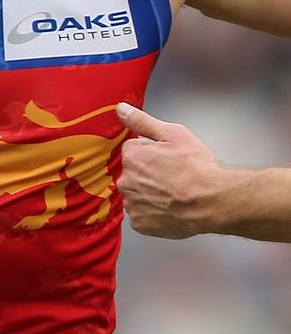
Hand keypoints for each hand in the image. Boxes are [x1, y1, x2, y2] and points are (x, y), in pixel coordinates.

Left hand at [115, 102, 219, 238]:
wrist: (213, 201)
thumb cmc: (196, 167)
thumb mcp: (172, 134)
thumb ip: (142, 121)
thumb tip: (121, 109)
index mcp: (132, 157)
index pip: (133, 149)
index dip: (152, 152)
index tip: (168, 158)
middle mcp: (126, 181)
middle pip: (133, 172)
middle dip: (148, 172)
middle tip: (172, 175)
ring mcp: (133, 205)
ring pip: (136, 193)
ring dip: (149, 192)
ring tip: (172, 192)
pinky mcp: (141, 224)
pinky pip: (142, 213)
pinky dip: (152, 211)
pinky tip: (169, 206)